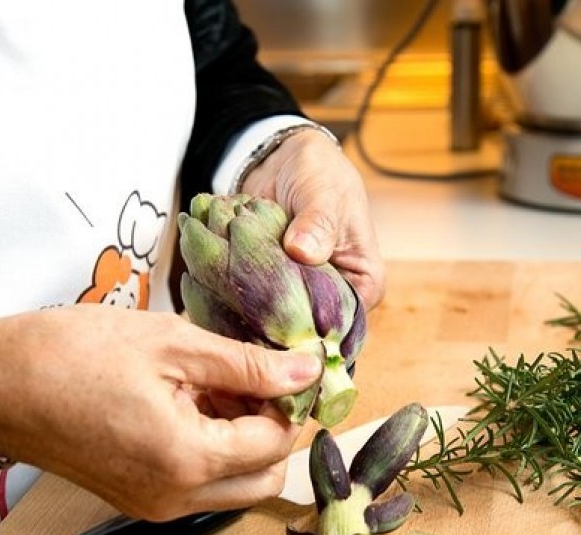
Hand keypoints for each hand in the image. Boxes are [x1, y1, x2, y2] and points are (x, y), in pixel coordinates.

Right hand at [0, 305, 321, 520]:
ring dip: (243, 443)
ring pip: (235, 487)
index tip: (286, 365)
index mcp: (188, 458)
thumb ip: (248, 364)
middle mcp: (176, 497)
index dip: (290, 402)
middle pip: (264, 477)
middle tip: (254, 380)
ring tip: (216, 387)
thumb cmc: (75, 353)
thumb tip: (307, 370)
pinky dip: (211, 451)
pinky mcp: (138, 500)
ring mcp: (156, 504)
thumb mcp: (173, 344)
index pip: (276, 443)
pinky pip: (200, 486)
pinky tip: (191, 403)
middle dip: (272, 430)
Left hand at [240, 128, 385, 310]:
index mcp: (363, 285)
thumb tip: (303, 251)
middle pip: (306, 326)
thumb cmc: (321, 174)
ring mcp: (301, 293)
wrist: (286, 160)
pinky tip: (218, 273)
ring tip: (230, 276)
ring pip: (275, 316)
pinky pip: (252, 300)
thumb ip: (317, 224)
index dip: (311, 328)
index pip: (342, 324)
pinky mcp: (271, 286)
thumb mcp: (325, 194)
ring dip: (250, 300)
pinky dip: (234, 288)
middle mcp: (334, 297)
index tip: (278, 315)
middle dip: (275, 315)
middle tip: (245, 297)